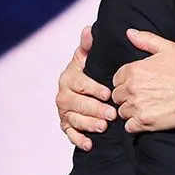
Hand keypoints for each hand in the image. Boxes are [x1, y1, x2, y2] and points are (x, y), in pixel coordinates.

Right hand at [56, 25, 115, 150]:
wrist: (86, 88)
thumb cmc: (91, 70)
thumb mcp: (89, 57)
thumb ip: (88, 45)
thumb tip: (89, 30)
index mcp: (69, 77)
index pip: (79, 83)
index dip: (93, 89)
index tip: (107, 93)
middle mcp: (63, 94)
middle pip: (76, 104)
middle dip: (94, 109)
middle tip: (111, 114)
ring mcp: (64, 111)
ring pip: (73, 119)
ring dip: (88, 124)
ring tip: (103, 127)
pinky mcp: (66, 124)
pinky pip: (69, 134)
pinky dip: (78, 140)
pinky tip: (89, 144)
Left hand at [113, 30, 174, 132]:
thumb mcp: (168, 48)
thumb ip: (146, 39)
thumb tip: (130, 33)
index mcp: (134, 70)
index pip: (116, 79)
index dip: (126, 81)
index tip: (137, 84)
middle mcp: (132, 89)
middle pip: (117, 96)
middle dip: (126, 96)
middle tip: (141, 96)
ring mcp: (137, 106)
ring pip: (122, 111)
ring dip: (130, 111)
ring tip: (145, 107)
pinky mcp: (144, 122)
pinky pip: (129, 127)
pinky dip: (135, 125)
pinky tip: (146, 118)